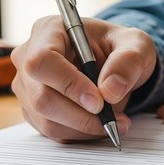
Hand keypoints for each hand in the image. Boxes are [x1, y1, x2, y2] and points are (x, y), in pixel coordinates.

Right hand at [11, 16, 156, 141]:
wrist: (114, 62)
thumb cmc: (119, 47)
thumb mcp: (136, 44)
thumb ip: (128, 61)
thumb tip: (110, 90)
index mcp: (49, 30)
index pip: (43, 61)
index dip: (69, 85)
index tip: (99, 101)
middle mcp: (29, 57)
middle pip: (42, 97)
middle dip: (81, 116)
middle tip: (113, 118)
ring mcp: (28, 86)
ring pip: (47, 120)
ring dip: (85, 128)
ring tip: (115, 121)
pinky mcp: (34, 109)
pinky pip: (53, 131)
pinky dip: (81, 134)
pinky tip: (101, 124)